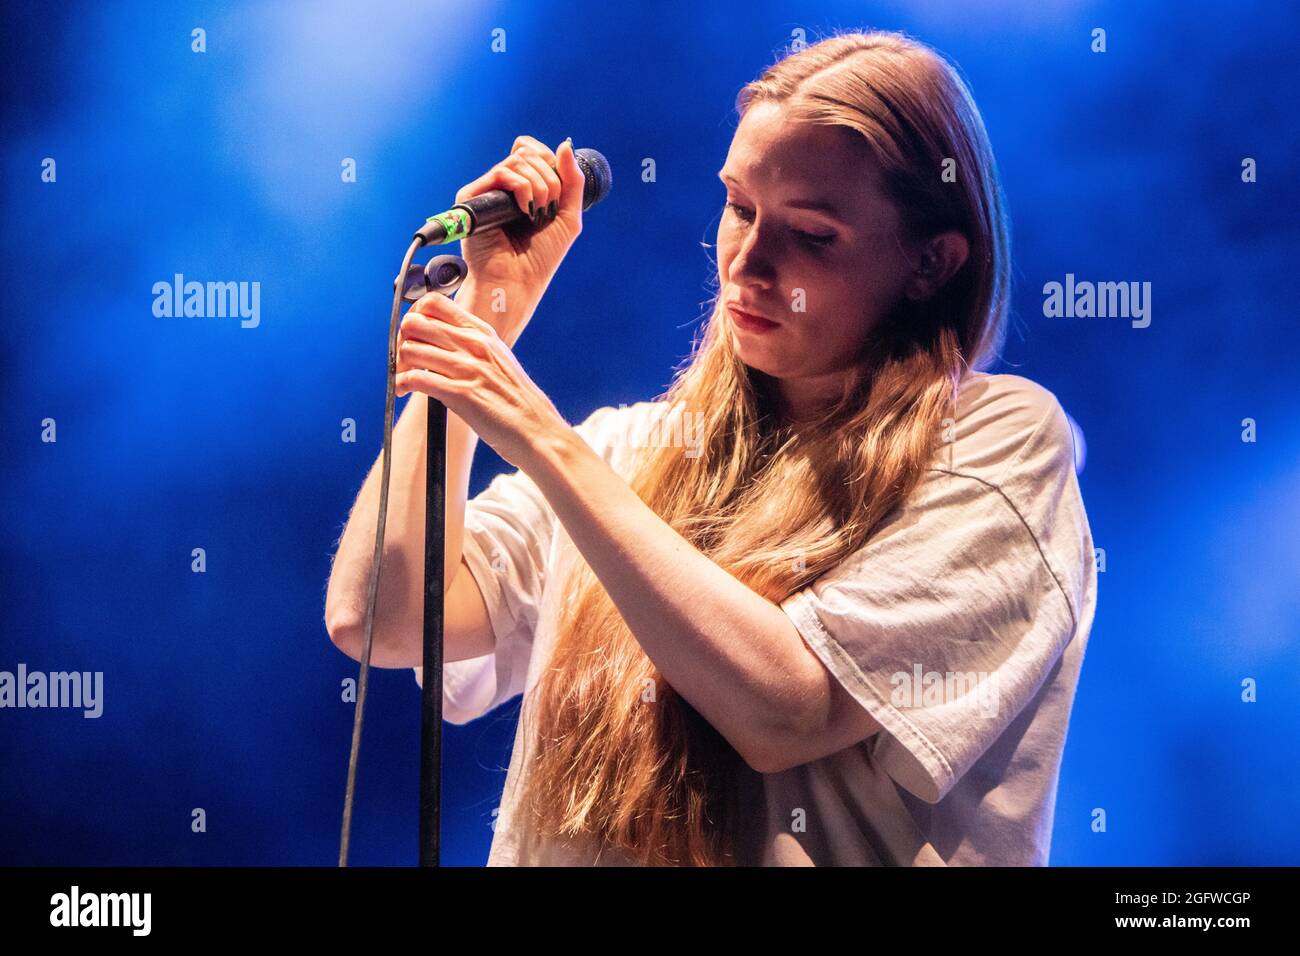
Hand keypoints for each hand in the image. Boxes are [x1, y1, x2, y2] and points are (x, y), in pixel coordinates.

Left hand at [395, 289, 569, 469]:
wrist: (535, 429)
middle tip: (406, 358)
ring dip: (400, 364)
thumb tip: (441, 339)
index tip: (415, 334)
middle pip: (416, 323)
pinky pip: (415, 378)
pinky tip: (404, 390)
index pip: (435, 303)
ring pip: (410, 350)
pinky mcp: (460, 394)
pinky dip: (402, 383)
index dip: (416, 315)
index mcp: (482, 333)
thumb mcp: (498, 359)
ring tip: (404, 377)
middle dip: (403, 340)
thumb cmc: (516, 399)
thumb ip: (472, 345)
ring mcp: (467, 368)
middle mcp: (474, 345)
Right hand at [454, 136, 585, 340]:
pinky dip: (522, 187)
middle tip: (550, 208)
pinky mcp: (472, 198)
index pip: (531, 150)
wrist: (518, 282)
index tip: (559, 192)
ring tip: (538, 213)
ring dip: (540, 185)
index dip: (550, 161)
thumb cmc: (541, 257)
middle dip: (550, 177)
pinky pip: (502, 173)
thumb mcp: (569, 217)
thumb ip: (572, 181)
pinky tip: (525, 211)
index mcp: (522, 188)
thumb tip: (565, 145)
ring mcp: (487, 191)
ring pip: (518, 160)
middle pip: (527, 152)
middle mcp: (502, 187)